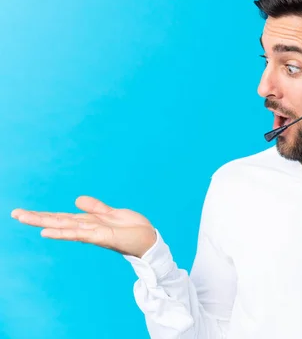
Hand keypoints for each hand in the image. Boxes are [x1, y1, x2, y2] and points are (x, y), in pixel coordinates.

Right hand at [11, 196, 156, 257]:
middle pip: (58, 221)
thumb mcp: (113, 213)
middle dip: (36, 218)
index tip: (23, 212)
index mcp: (89, 221)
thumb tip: (76, 199)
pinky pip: (79, 234)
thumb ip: (96, 207)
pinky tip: (48, 232)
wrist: (149, 240)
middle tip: (14, 213)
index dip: (44, 214)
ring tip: (24, 218)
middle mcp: (88, 228)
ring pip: (65, 226)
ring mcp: (93, 233)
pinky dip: (64, 232)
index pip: (62, 217)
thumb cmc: (132, 229)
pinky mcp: (101, 236)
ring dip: (44, 223)